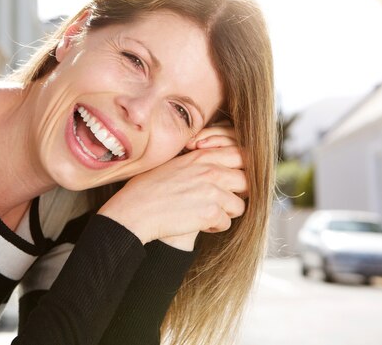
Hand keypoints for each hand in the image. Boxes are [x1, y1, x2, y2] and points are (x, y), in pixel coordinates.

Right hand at [97, 126, 246, 247]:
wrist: (134, 211)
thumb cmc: (147, 188)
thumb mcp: (175, 164)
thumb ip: (199, 161)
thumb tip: (219, 167)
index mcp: (203, 156)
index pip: (240, 154)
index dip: (242, 169)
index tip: (236, 180)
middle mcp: (211, 171)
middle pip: (247, 181)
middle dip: (239, 193)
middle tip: (224, 201)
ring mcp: (212, 192)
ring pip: (239, 206)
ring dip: (226, 213)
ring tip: (207, 214)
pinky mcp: (210, 213)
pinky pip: (226, 223)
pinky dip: (214, 227)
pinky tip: (197, 223)